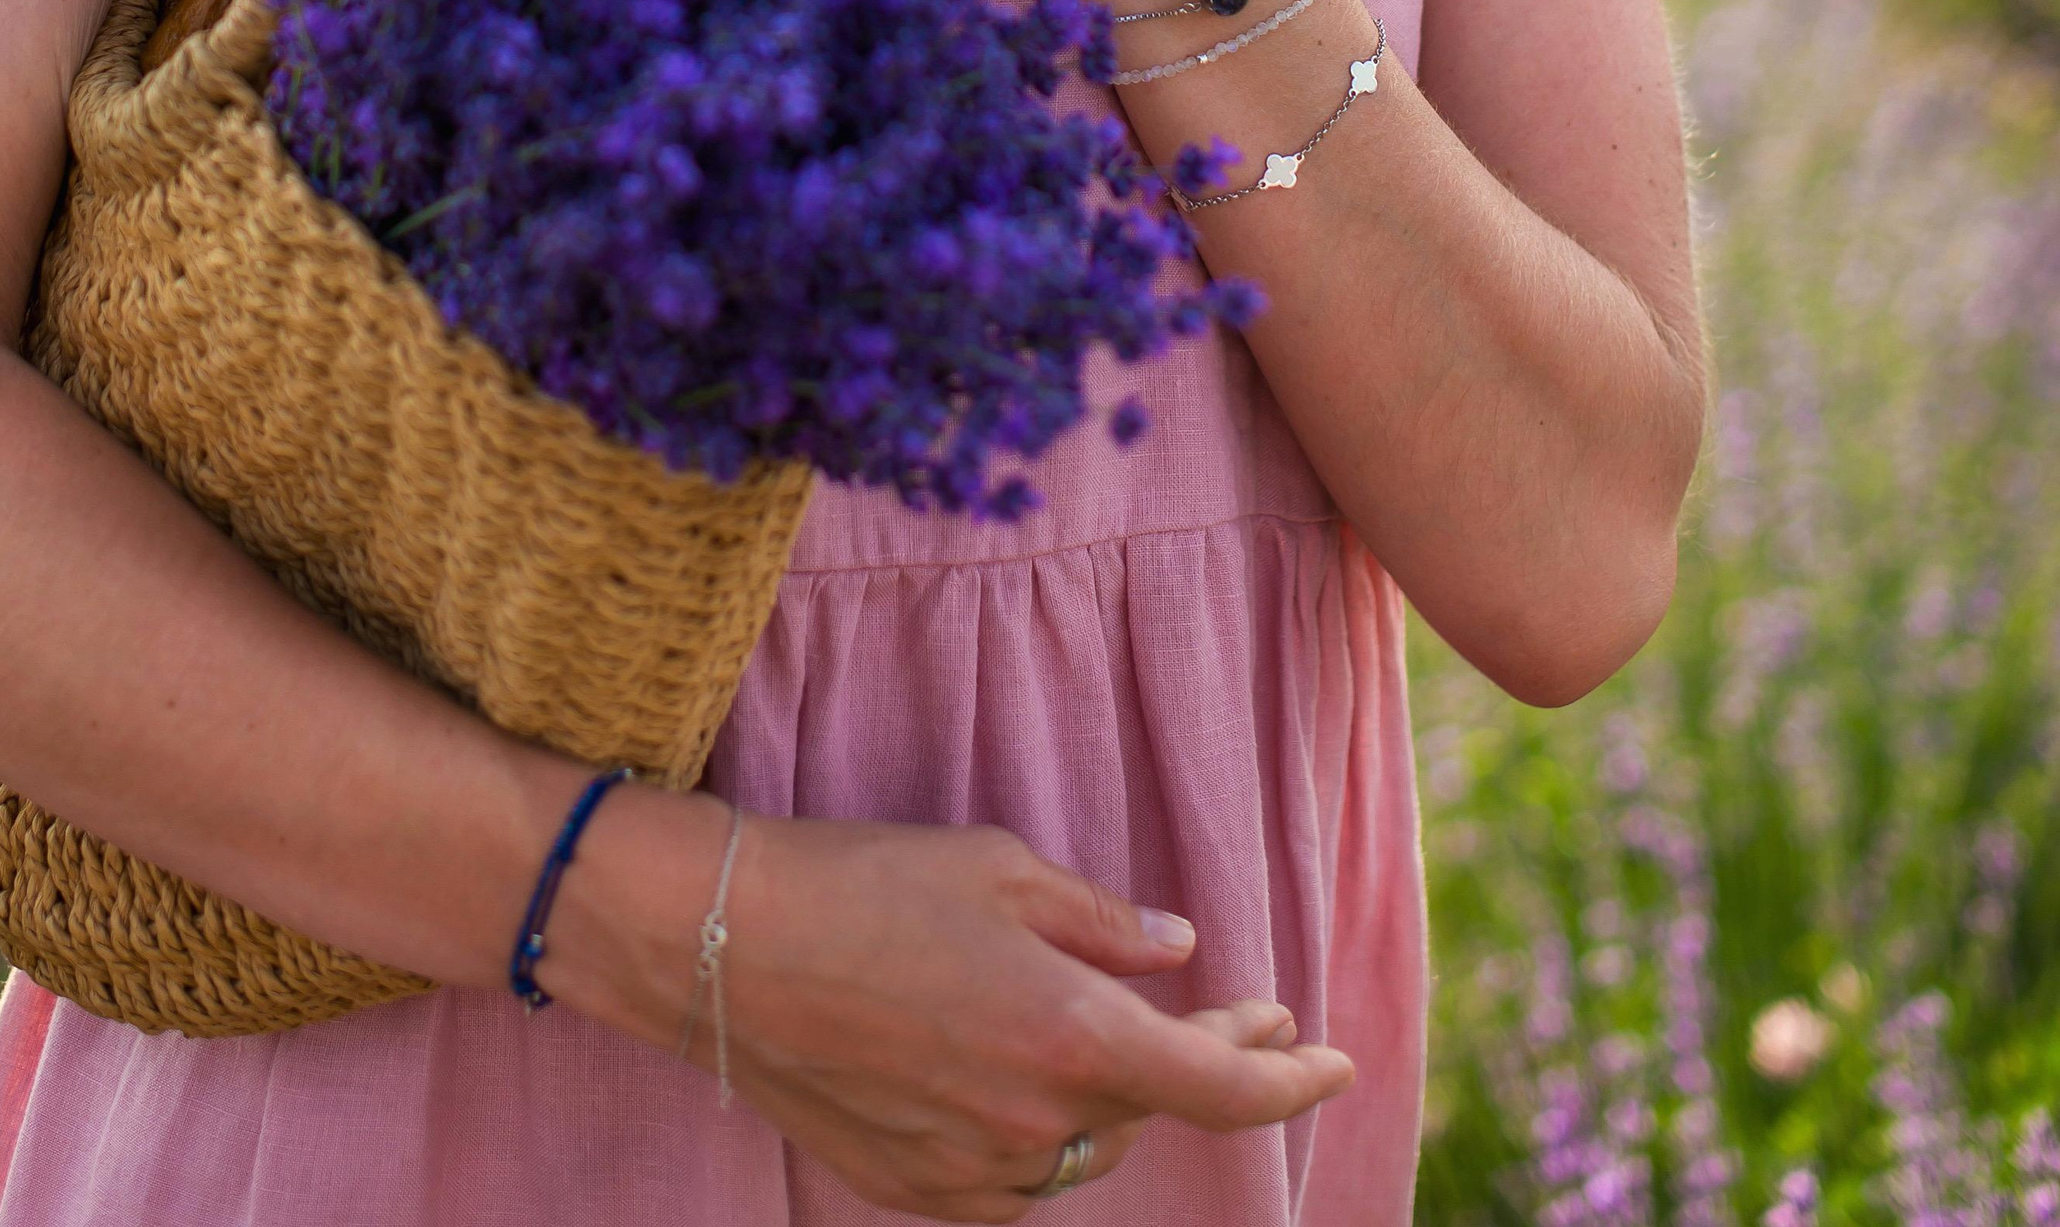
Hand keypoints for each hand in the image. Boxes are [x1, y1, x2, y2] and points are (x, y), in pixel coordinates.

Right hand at [546, 794, 1350, 1219]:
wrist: (724, 946)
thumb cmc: (866, 882)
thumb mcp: (1000, 868)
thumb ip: (1102, 921)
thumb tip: (1179, 952)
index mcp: (1072, 1037)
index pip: (1225, 1087)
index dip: (1293, 1079)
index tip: (1335, 1060)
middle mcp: (1035, 1123)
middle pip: (1155, 1109)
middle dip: (1206, 1057)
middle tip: (1244, 1008)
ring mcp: (973, 1170)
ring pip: (1086, 1148)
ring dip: (1120, 1095)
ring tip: (1125, 1031)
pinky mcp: (914, 1190)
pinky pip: (1016, 1178)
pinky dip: (1044, 1133)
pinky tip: (1035, 1084)